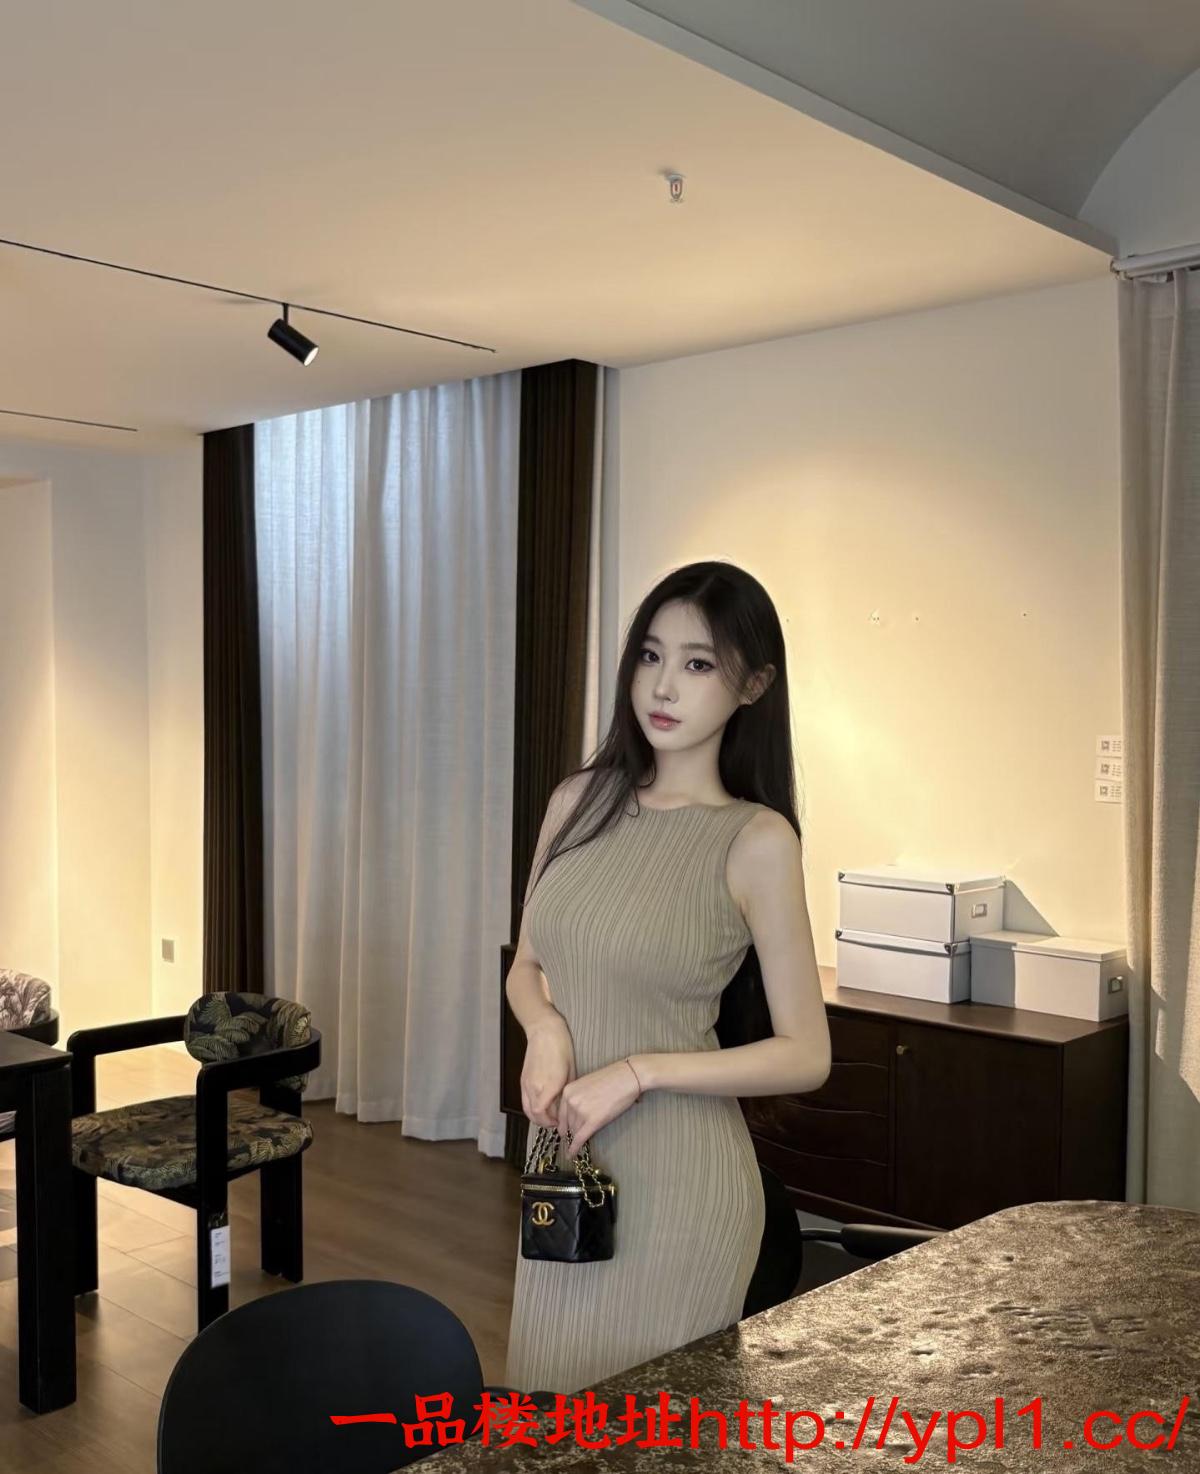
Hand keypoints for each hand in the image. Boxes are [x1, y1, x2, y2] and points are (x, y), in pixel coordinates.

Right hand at [520, 1013, 575, 1128]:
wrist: (545, 1032)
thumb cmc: (562, 1048)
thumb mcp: (570, 1072)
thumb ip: (565, 1091)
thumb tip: (564, 1106)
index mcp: (550, 1085)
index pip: (543, 1113)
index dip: (550, 1122)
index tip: (559, 1122)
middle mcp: (535, 1086)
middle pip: (533, 1115)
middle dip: (544, 1122)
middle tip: (554, 1122)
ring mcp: (526, 1083)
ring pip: (526, 1109)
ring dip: (536, 1116)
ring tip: (547, 1116)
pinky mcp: (522, 1079)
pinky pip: (524, 1100)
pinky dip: (531, 1107)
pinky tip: (540, 1105)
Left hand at [557, 1059, 641, 1158]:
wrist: (627, 1077)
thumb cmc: (611, 1078)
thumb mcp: (586, 1084)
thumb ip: (577, 1097)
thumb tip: (574, 1114)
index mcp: (568, 1091)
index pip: (561, 1114)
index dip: (563, 1125)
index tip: (564, 1132)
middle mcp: (571, 1101)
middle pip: (568, 1124)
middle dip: (572, 1131)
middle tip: (575, 1137)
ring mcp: (581, 1111)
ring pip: (575, 1131)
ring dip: (578, 1137)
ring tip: (581, 1141)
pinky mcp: (593, 1121)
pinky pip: (580, 1138)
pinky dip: (574, 1148)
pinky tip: (572, 1154)